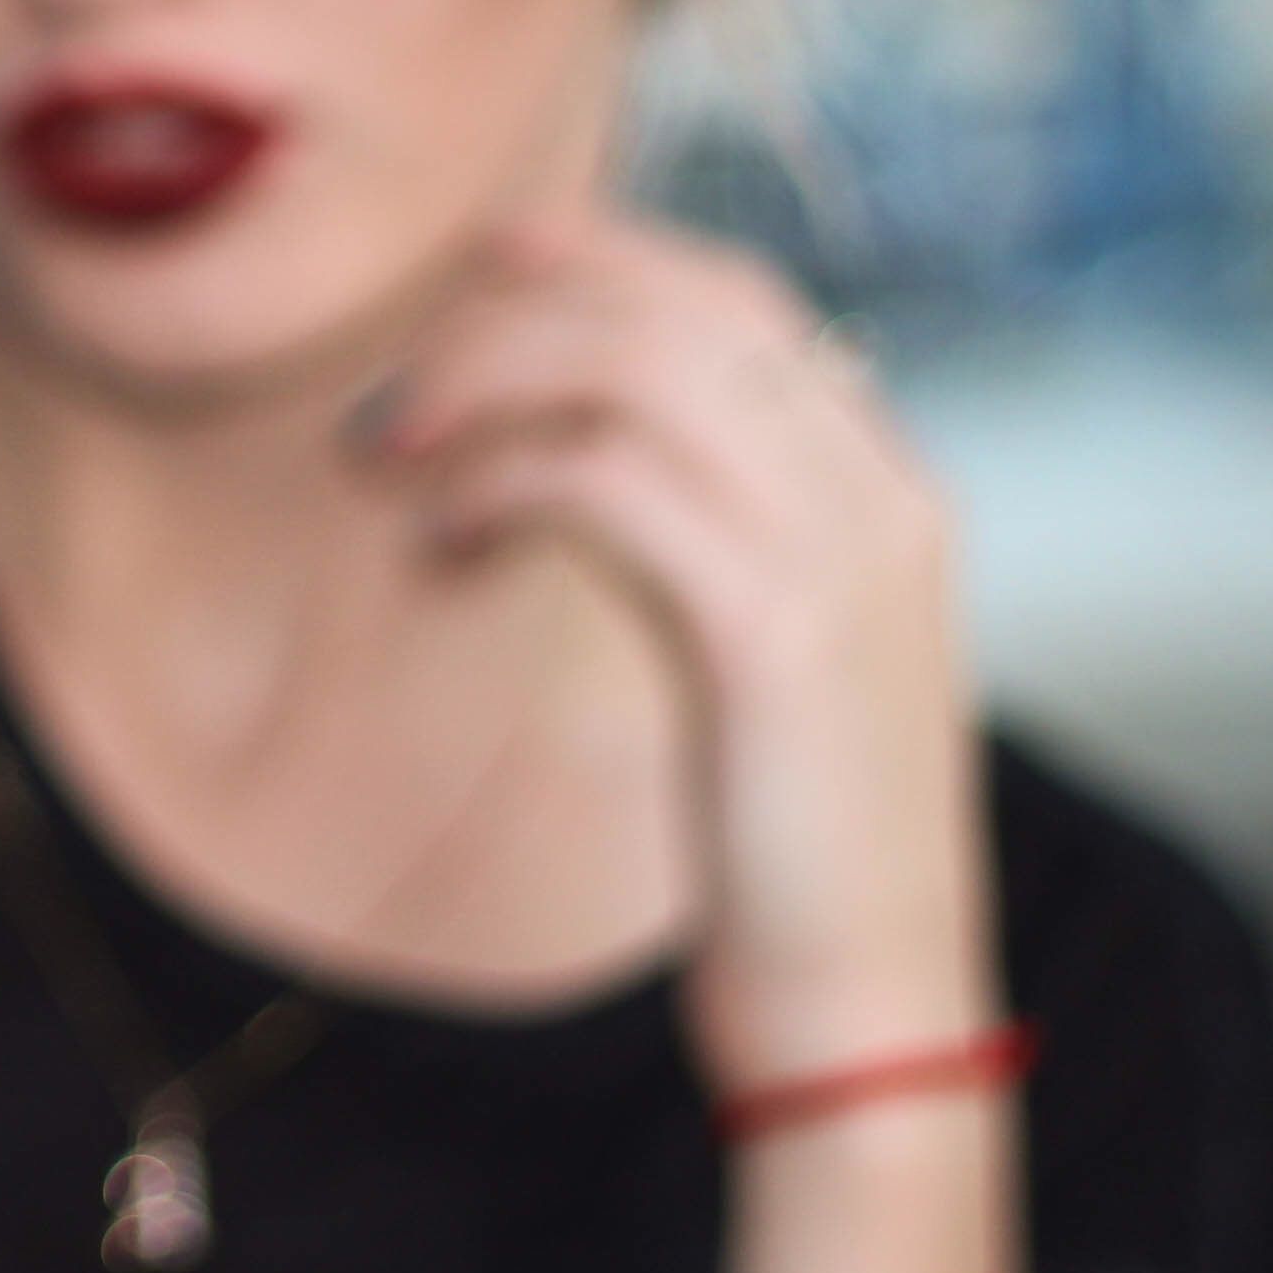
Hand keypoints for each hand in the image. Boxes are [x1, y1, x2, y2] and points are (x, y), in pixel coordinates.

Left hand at [356, 215, 991, 1094]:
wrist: (870, 1016)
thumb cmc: (794, 855)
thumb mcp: (764, 661)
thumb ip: (709, 540)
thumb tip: (580, 458)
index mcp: (887, 492)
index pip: (740, 303)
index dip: (607, 256)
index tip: (487, 257)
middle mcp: (879, 497)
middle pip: (672, 316)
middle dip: (509, 322)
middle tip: (388, 403)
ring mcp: (839, 556)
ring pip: (630, 373)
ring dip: (481, 391)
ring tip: (385, 464)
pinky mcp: (772, 631)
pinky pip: (602, 485)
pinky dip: (495, 489)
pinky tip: (438, 550)